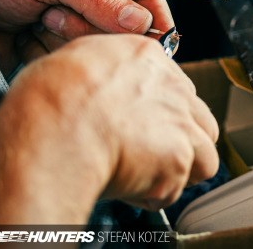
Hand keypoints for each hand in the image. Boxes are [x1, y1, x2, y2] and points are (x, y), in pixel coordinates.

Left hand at [0, 0, 173, 73]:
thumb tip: (140, 20)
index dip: (155, 14)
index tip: (161, 38)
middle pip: (124, 26)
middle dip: (88, 25)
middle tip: (52, 15)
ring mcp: (79, 25)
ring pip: (100, 46)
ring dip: (63, 38)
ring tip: (35, 22)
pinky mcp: (63, 49)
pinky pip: (77, 62)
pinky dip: (50, 54)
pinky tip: (27, 39)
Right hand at [0, 35, 219, 223]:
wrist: (55, 129)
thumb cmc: (49, 99)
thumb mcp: (73, 60)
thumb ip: (104, 70)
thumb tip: (103, 85)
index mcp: (147, 57)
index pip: (175, 87)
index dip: (160, 112)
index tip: (143, 125)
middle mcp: (173, 87)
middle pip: (198, 120)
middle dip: (181, 141)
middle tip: (150, 155)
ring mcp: (181, 123)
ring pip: (203, 155)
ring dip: (179, 170)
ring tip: (145, 176)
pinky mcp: (179, 159)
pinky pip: (175, 188)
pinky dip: (154, 195)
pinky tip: (128, 188)